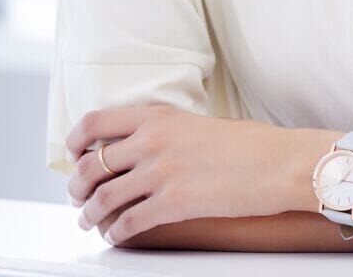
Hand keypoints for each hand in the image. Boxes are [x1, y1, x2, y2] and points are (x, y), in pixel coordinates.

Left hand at [65, 105, 292, 245]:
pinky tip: (117, 235)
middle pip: (91, 164)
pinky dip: (115, 232)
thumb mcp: (199, 124)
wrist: (278, 162)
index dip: (75, 140)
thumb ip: (167, 133)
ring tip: (89, 221)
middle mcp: (153, 141)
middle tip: (77, 196)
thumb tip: (143, 150)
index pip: (96, 121)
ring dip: (89, 214)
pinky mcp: (172, 204)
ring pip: (101, 198)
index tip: (74, 153)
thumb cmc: (249, 144)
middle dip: (76, 185)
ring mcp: (161, 173)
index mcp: (159, 116)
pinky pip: (127, 223)